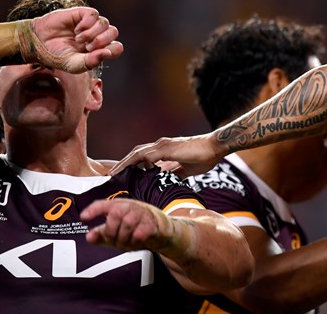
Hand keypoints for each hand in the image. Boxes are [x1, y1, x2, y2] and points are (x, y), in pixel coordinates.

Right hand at [32, 7, 123, 72]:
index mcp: (99, 48)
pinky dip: (87, 24)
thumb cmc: (57, 55)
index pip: (117, 47)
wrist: (38, 43)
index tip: (93, 54)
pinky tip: (77, 30)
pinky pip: (94, 14)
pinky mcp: (81, 14)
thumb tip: (108, 53)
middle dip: (101, 41)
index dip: (110, 50)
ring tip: (79, 39)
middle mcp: (97, 34)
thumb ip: (91, 61)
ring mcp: (90, 23)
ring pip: (105, 23)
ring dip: (92, 33)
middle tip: (86, 47)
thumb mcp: (74, 65)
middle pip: (114, 33)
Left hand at [82, 198, 180, 252]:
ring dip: (123, 239)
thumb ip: (101, 234)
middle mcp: (131, 207)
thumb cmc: (135, 228)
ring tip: (124, 244)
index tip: (84, 217)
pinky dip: (134, 242)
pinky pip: (139, 234)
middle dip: (111, 232)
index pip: (104, 204)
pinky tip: (134, 243)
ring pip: (127, 224)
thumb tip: (88, 237)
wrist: (161, 230)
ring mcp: (143, 214)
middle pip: (115, 214)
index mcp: (119, 205)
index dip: (93, 210)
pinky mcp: (152, 224)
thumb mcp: (116, 230)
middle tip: (113, 241)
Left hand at [108, 133, 223, 177]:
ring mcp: (163, 146)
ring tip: (113, 174)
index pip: (142, 156)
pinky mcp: (167, 149)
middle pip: (135, 153)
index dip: (131, 164)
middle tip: (111, 175)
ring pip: (137, 153)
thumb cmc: (204, 157)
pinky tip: (130, 172)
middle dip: (122, 164)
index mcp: (165, 149)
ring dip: (124, 163)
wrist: (215, 147)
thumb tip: (166, 182)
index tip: (122, 175)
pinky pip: (146, 156)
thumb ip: (175, 173)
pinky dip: (136, 163)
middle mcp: (161, 145)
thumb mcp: (186, 169)